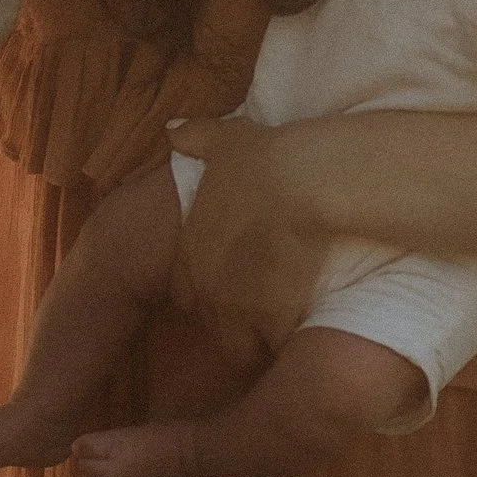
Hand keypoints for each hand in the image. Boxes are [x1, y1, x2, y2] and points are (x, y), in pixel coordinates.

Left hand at [164, 115, 322, 368]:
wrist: (302, 184)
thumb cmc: (266, 158)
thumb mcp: (227, 141)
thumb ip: (196, 138)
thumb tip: (172, 129)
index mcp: (191, 252)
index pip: (191, 292)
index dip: (219, 289)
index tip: (243, 283)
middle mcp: (204, 287)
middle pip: (214, 324)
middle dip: (236, 321)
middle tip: (266, 305)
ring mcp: (234, 311)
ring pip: (240, 346)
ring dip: (259, 339)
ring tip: (286, 323)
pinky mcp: (268, 325)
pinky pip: (273, 348)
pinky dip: (287, 339)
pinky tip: (305, 322)